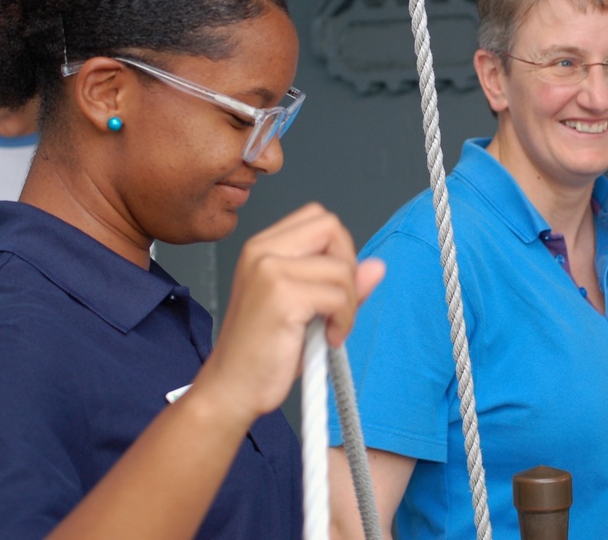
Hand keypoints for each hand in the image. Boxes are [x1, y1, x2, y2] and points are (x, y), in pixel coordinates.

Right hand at [194, 203, 384, 427]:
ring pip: (341, 268)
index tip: (334, 286)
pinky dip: (344, 321)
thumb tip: (377, 266)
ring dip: (349, 304)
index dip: (339, 249)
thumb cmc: (264, 353)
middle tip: (338, 304)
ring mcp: (269, 270)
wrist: (230, 390)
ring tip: (331, 329)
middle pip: (331, 227)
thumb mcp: (307, 310)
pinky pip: (339, 296)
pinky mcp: (281, 296)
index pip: (319, 218)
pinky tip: (328, 340)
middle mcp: (261, 251)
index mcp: (262, 248)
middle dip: (347, 266)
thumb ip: (340, 284)